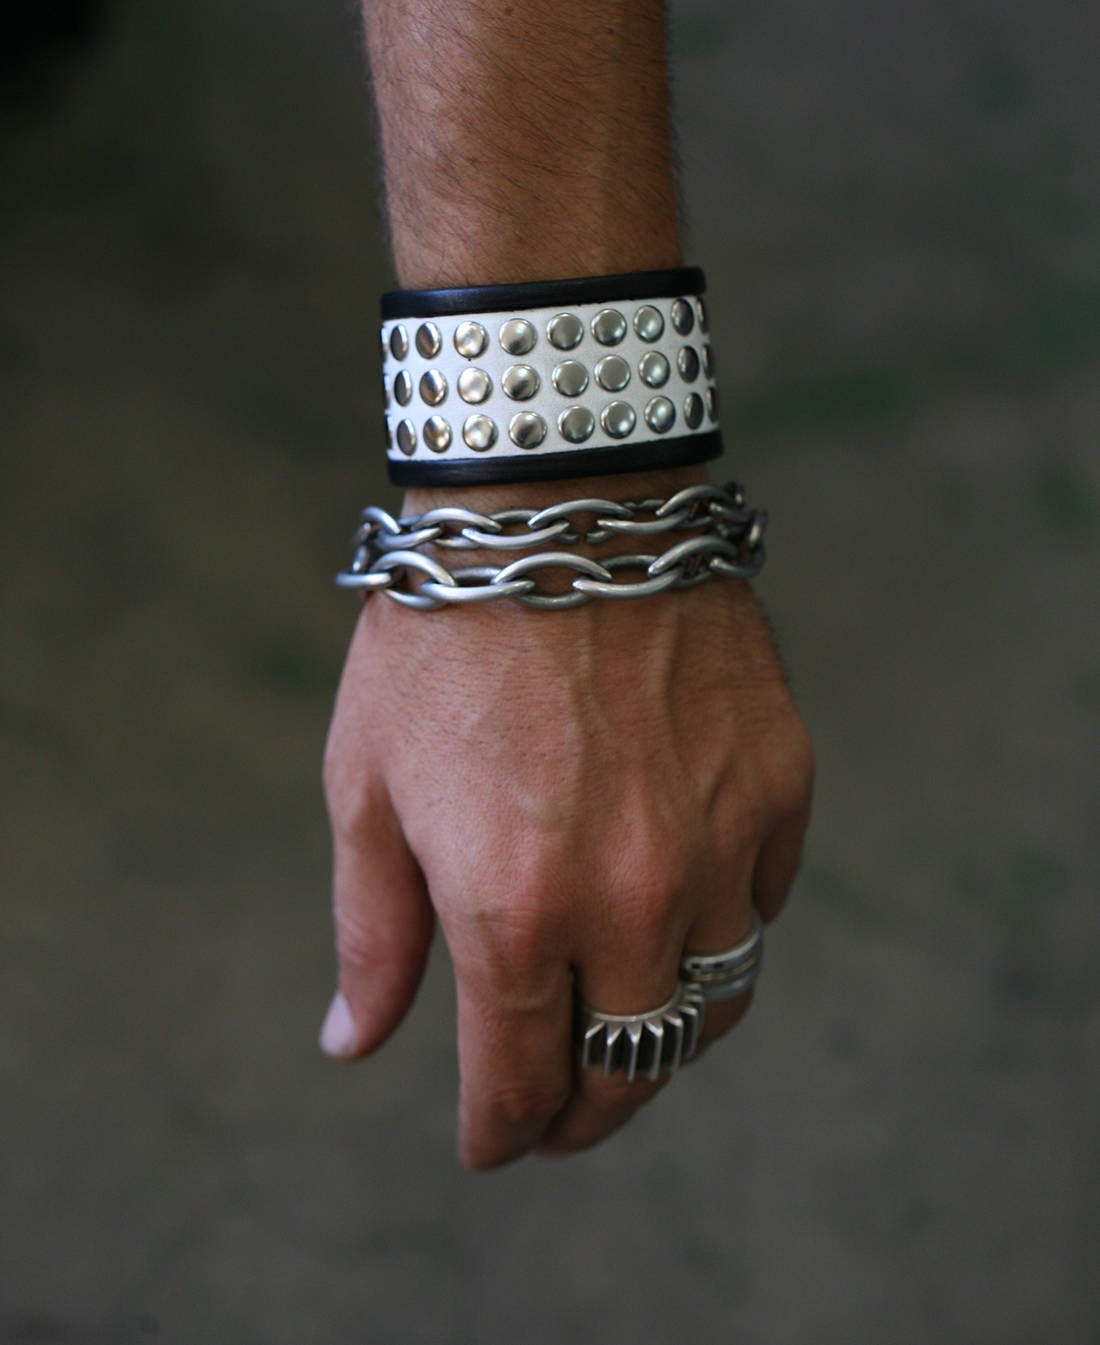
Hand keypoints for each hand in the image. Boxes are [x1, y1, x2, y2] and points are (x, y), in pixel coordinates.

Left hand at [320, 555, 812, 1168]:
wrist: (559, 507)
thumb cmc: (439, 641)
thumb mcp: (365, 786)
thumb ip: (372, 933)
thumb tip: (354, 1044)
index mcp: (511, 907)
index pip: (521, 1082)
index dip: (501, 1134)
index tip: (490, 1143)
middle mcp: (631, 897)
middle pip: (629, 1068)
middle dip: (586, 1114)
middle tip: (557, 1115)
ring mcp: (719, 843)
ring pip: (713, 1005)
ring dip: (661, 1040)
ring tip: (622, 1027)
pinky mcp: (779, 786)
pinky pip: (761, 906)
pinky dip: (718, 933)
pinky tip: (677, 910)